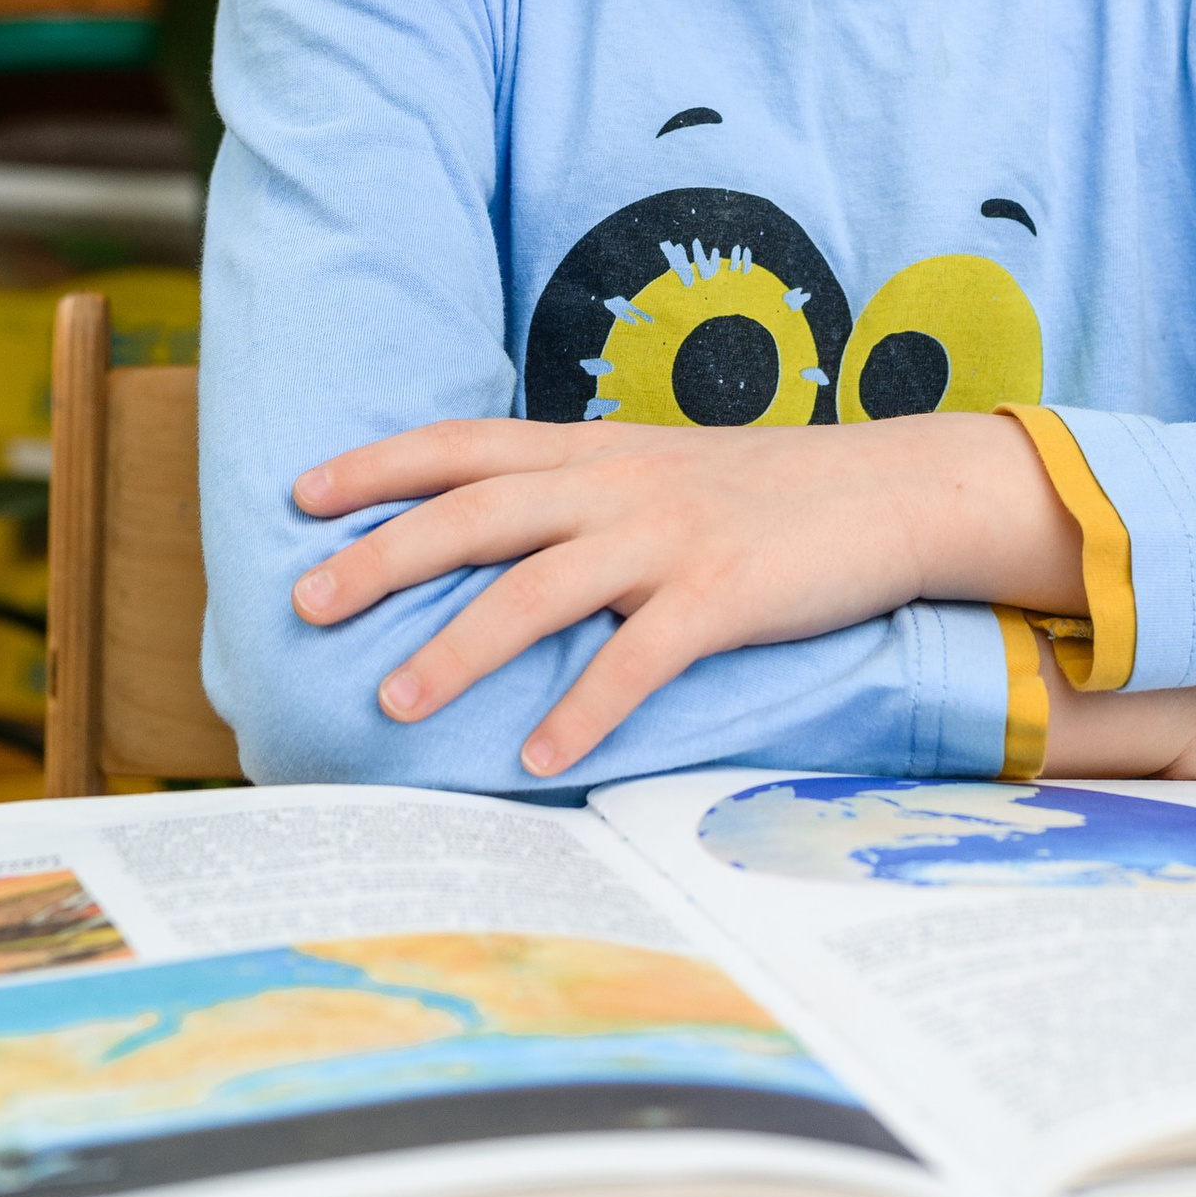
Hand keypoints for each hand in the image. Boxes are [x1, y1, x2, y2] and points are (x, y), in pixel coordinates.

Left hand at [288, 412, 1085, 779]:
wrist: (893, 487)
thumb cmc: (767, 492)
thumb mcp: (661, 470)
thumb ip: (582, 492)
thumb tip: (493, 533)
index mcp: (597, 449)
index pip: (467, 443)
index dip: (381, 464)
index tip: (303, 494)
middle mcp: (620, 483)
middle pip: (479, 512)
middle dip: (385, 556)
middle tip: (306, 602)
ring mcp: (671, 537)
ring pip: (542, 587)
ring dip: (460, 646)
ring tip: (394, 703)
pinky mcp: (725, 594)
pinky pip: (640, 657)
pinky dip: (584, 707)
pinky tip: (538, 753)